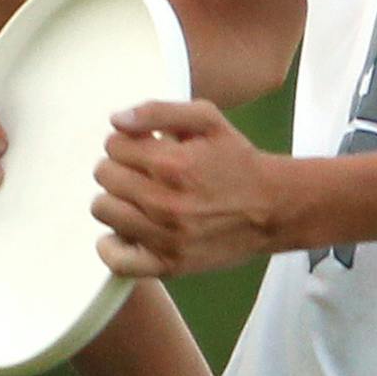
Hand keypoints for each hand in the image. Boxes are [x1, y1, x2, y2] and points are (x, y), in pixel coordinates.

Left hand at [92, 100, 278, 277]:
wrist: (272, 208)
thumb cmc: (237, 160)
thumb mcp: (207, 119)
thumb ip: (158, 111)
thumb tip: (115, 121)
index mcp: (171, 163)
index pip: (113, 144)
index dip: (125, 141)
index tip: (142, 147)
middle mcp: (164, 202)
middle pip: (104, 175)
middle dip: (119, 166)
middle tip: (141, 171)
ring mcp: (165, 237)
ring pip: (103, 209)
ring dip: (115, 198)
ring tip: (137, 197)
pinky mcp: (169, 264)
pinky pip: (117, 260)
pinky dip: (112, 245)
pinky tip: (125, 230)